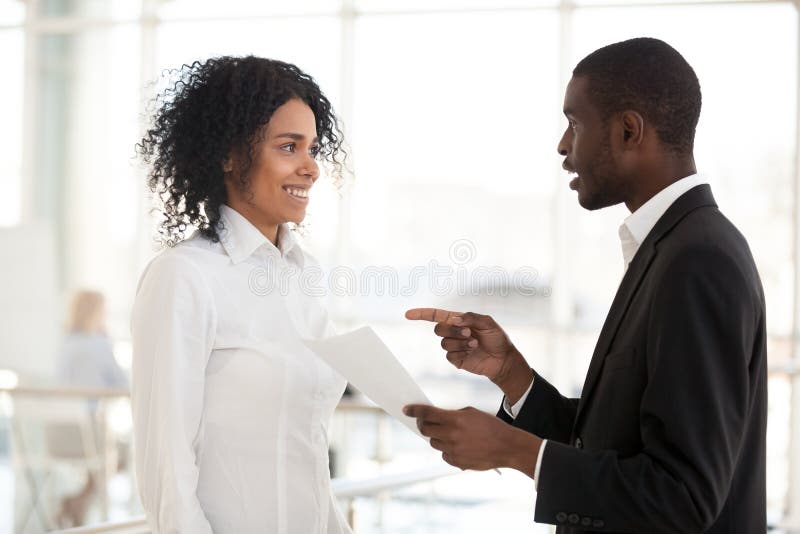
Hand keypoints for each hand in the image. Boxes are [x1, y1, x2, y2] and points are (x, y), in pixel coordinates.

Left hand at [403, 404, 540, 476]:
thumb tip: (435, 417)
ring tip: (448, 434)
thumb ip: (452, 414)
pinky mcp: (457, 463)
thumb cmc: (490, 426)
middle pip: (426, 430)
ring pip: (434, 443)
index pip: (428, 413)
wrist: (507, 447)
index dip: (415, 410)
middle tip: (423, 422)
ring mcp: (454, 450)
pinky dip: (447, 450)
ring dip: (436, 437)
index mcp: (455, 419)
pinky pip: (444, 455)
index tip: (406, 409)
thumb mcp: (471, 413)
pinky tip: (458, 446)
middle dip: (422, 425)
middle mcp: (452, 435)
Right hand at [405, 308, 532, 401]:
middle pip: (438, 329)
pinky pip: (449, 355)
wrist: (503, 359)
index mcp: (458, 320)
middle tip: (469, 332)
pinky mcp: (456, 360)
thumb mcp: (488, 322)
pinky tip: (472, 352)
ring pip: (444, 343)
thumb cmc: (497, 338)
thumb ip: (471, 317)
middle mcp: (453, 333)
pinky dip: (461, 352)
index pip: (435, 316)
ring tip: (475, 343)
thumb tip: (454, 319)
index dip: (421, 314)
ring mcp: (454, 346)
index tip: (408, 315)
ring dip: (460, 342)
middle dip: (452, 330)